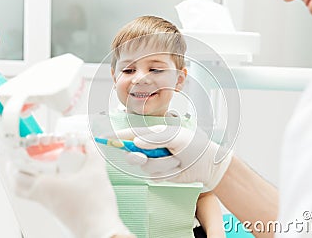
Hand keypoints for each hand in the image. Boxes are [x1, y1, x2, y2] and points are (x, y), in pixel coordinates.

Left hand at [7, 140, 130, 237]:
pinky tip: (63, 180)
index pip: (17, 175)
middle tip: (27, 160)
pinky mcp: (60, 212)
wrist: (100, 228)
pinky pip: (46, 198)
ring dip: (33, 180)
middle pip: (20, 186)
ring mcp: (51, 206)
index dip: (15, 163)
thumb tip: (88, 143)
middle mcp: (44, 197)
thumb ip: (92, 153)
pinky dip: (47, 188)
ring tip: (47, 167)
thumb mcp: (96, 171)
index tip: (19, 152)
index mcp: (45, 186)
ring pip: (32, 192)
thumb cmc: (94, 206)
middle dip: (20, 172)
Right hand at [112, 125, 232, 189]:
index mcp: (154, 134)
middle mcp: (151, 147)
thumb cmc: (195, 145)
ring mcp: (154, 162)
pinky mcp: (159, 175)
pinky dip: (167, 172)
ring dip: (162, 164)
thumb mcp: (177, 137)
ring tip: (177, 160)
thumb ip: (155, 138)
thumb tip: (136, 142)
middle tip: (145, 156)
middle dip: (137, 156)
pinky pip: (154, 175)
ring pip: (144, 166)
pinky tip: (177, 168)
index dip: (116, 136)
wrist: (208, 165)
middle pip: (132, 153)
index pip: (130, 134)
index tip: (103, 138)